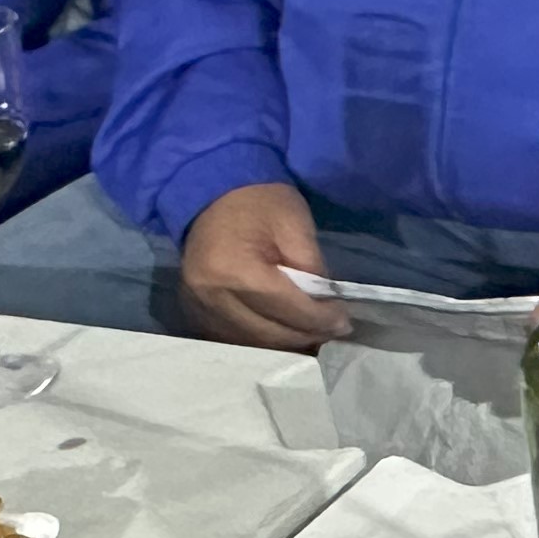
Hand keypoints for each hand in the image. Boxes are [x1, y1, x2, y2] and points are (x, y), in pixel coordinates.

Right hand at [177, 181, 349, 348]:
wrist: (213, 192)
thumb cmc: (260, 202)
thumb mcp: (295, 224)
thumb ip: (311, 269)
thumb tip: (327, 307)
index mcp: (234, 269)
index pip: (284, 306)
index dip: (318, 319)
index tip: (343, 323)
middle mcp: (210, 295)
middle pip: (266, 333)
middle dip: (305, 336)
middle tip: (333, 333)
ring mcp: (197, 307)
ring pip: (249, 343)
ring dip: (284, 344)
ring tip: (312, 337)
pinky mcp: (194, 312)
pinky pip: (232, 339)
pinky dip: (260, 340)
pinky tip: (284, 334)